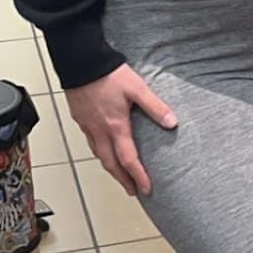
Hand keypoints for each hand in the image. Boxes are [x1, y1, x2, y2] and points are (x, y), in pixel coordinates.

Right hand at [66, 65, 176, 196]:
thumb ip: (155, 107)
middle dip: (123, 179)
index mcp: (115, 126)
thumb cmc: (108, 74)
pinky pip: (91, 143)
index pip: (128, 159)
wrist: (80, 61)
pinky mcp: (80, 118)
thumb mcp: (138, 89)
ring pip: (99, 154)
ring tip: (119, 175)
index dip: (138, 176)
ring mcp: (87, 126)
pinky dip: (100, 153)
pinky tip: (103, 150)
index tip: (146, 189)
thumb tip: (173, 123)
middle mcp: (99, 130)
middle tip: (132, 190)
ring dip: (110, 168)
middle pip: (110, 164)